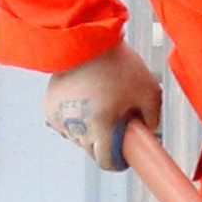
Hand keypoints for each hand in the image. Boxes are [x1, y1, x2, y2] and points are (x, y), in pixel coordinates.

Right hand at [41, 43, 161, 170]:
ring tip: (99, 104)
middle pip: (92, 150)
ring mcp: (59, 119)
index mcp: (101, 126)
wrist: (85, 40)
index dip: (118, 161)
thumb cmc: (119, 64)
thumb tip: (148, 132)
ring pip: (78, 138)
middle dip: (105, 143)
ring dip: (89, 130)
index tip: (125, 155)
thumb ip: (152, 118)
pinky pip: (65, 124)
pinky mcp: (48, 109)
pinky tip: (84, 100)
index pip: (106, 161)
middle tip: (116, 122)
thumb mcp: (149, 91)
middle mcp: (76, 127)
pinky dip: (75, 119)